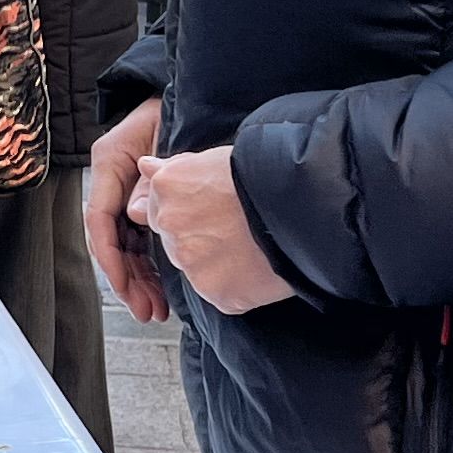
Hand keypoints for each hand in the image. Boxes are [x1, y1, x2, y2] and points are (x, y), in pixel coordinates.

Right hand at [82, 101, 165, 323]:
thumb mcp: (164, 137)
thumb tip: (137, 214)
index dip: (111, 258)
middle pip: (111, 240)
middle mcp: (112, 180)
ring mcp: (127, 191)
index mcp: (109, 162)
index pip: (99, 219)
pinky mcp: (144, 199)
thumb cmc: (177, 107)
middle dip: (128, 279)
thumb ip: (152, 178)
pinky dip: (151, 264)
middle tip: (148, 310)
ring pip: (127, 245)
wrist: (193, 92)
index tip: (125, 287)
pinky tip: (161, 288)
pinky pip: (142, 238)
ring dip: (139, 278)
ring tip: (156, 309)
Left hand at [128, 145, 295, 315]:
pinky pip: (220, 293)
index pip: (160, 208)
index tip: (217, 210)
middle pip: (175, 241)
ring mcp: (190, 261)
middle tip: (237, 230)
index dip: (191, 211)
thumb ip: (176, 168)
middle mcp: (171, 224)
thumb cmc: (268, 176)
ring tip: (252, 247)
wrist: (307, 206)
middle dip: (200, 239)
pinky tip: (259, 268)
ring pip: (196, 269)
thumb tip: (144, 166)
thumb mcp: (217, 158)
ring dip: (218, 263)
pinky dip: (237, 287)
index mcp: (168, 187)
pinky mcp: (215, 291)